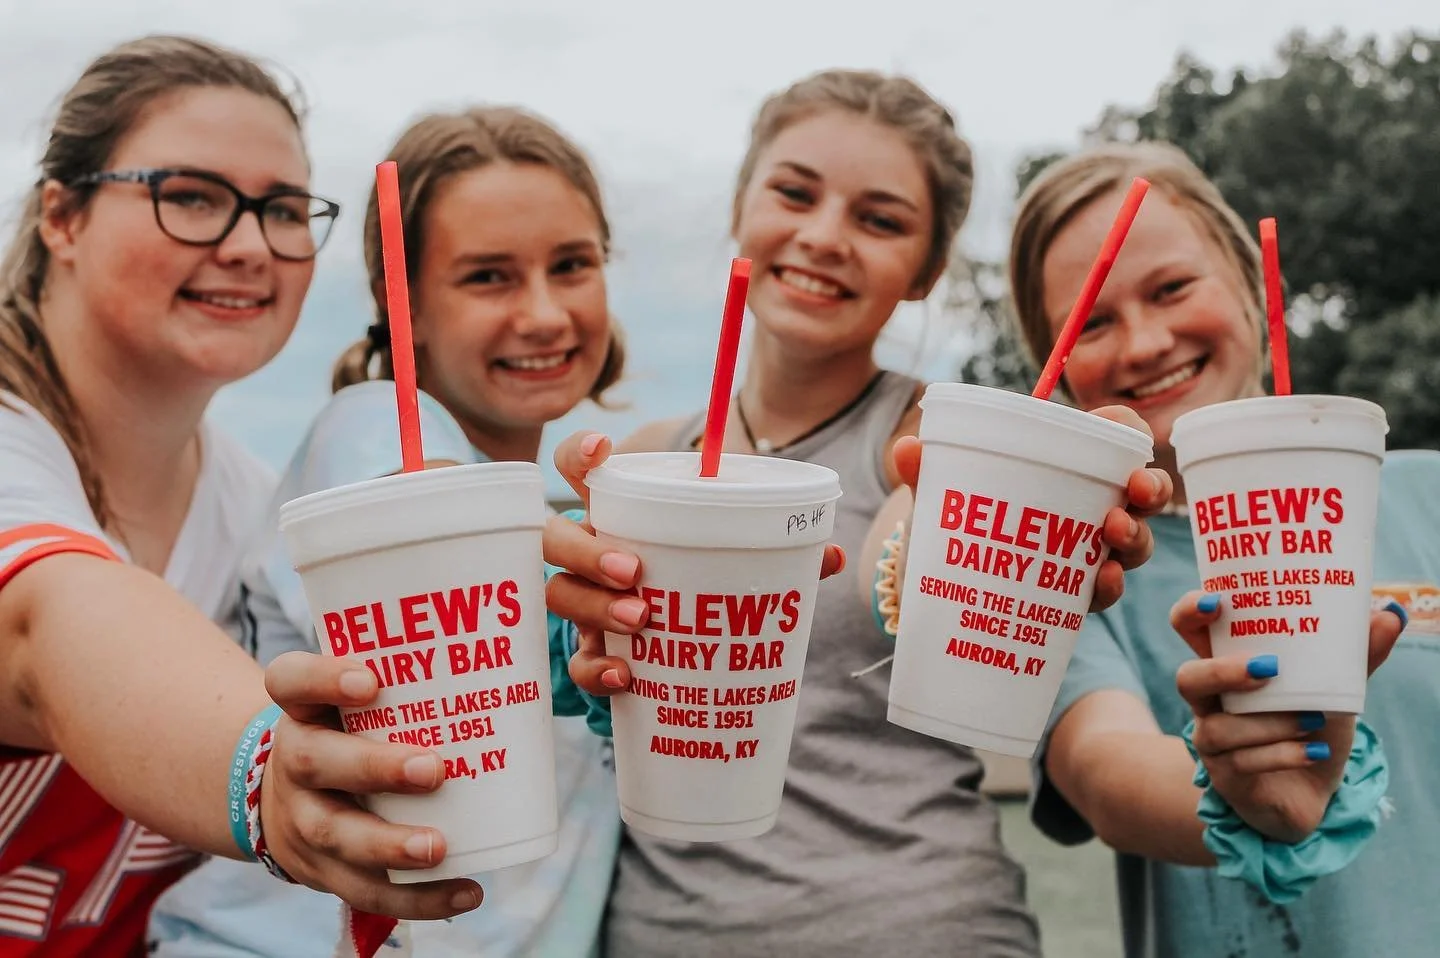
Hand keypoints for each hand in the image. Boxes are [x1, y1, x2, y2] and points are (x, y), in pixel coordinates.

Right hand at [259, 652, 483, 918]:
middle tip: (432, 769)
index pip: (291, 681)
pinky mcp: (324, 870)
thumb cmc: (352, 733)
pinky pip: (365, 890)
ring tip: (438, 848)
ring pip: (336, 835)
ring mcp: (305, 819)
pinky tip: (465, 892)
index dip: (323, 678)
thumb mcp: (358, 700)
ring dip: (389, 846)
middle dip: (374, 768)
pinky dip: (417, 898)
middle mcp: (295, 761)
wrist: (289, 799)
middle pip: (315, 762)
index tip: (370, 680)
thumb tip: (511, 654)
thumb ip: (412, 679)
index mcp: (303, 709)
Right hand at [546, 431, 845, 697]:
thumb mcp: (737, 560)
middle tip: (633, 569)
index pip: (579, 473)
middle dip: (586, 549)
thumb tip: (832, 555)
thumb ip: (778, 554)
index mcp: (620, 516)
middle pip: (556, 538)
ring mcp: (586, 603)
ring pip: (560, 594)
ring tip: (642, 618)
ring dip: (595, 605)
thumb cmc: (705, 584)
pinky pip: (577, 661)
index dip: (578, 456)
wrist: (683, 651)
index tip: (599, 451)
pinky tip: (626, 676)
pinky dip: (597, 669)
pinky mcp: (593, 651)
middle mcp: (590, 554)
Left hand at [889, 403, 1169, 611]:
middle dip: (1150, 489)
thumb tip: (906, 447)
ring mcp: (1085, 551)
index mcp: (1062, 467)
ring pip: (1133, 542)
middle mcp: (1086, 507)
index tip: (1128, 434)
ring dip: (1135, 537)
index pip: (1112, 436)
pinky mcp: (1072, 593)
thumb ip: (925, 472)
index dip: (1128, 431)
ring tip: (1114, 534)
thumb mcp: (941, 495)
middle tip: (1136, 492)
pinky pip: (1103, 589)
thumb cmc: (953, 521)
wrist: (936, 586)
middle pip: (1139, 492)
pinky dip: (1108, 585)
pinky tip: (1103, 581)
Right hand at [1172, 591, 1405, 841]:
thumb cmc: (1310, 727)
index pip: (1190, 631)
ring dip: (1270, 723)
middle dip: (1222, 672)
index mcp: (1226, 666)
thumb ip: (1355, 657)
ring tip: (1313, 719)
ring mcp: (1212, 740)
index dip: (1189, 612)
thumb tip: (1390, 614)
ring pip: (1219, 729)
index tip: (1215, 601)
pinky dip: (1284, 754)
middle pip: (1188, 679)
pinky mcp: (1227, 777)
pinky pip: (1244, 764)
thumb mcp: (1334, 689)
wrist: (1311, 790)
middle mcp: (1210, 701)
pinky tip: (1315, 751)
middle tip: (1267, 668)